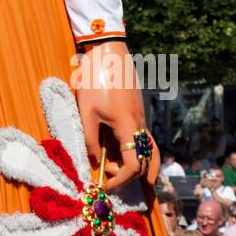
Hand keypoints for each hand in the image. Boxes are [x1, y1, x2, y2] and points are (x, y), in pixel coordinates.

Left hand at [72, 41, 159, 190]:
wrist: (108, 50)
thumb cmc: (94, 78)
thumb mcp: (85, 110)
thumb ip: (89, 139)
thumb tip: (94, 161)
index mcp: (127, 126)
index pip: (132, 165)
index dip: (120, 180)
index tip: (104, 184)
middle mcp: (139, 123)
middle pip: (144, 161)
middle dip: (129, 175)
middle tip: (109, 178)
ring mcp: (141, 116)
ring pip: (151, 149)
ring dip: (144, 166)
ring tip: (144, 181)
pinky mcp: (138, 109)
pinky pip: (144, 136)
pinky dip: (141, 151)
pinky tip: (131, 153)